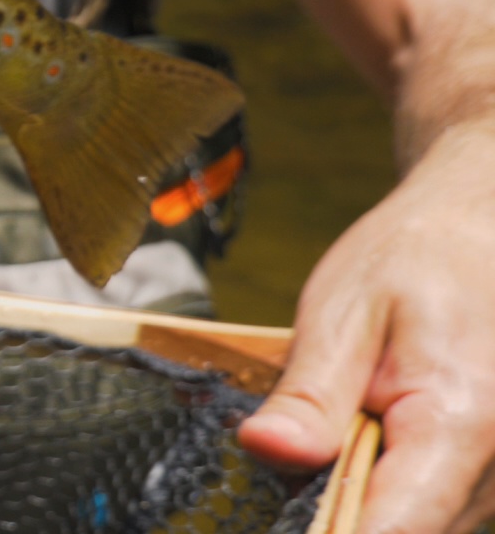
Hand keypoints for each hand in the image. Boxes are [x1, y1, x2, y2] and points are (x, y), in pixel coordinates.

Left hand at [239, 121, 494, 533]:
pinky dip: (386, 486)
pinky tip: (364, 435)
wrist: (477, 235)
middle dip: (335, 512)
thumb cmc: (416, 261)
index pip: (394, 529)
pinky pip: (432, 506)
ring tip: (343, 417)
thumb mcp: (342, 313)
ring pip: (419, 526)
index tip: (291, 518)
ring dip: (361, 498)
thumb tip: (267, 452)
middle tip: (302, 438)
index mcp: (461, 424)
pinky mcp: (488, 473)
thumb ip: (309, 395)